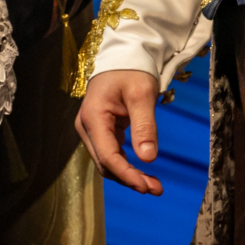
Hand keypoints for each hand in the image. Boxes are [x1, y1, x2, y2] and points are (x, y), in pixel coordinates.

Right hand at [76, 70, 163, 195]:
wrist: (124, 55)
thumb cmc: (132, 70)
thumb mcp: (142, 94)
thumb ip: (144, 125)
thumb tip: (148, 158)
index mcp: (93, 117)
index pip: (108, 155)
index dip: (126, 174)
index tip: (146, 186)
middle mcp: (87, 126)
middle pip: (106, 163)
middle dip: (130, 179)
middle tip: (157, 189)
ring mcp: (92, 129)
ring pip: (108, 162)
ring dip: (129, 175)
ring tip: (154, 186)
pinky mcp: (101, 131)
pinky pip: (112, 154)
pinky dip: (127, 166)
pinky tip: (144, 174)